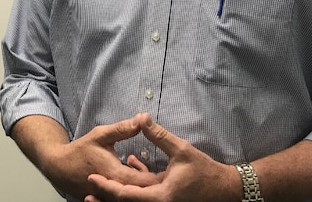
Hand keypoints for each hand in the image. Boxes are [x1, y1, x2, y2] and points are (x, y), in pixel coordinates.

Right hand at [37, 117, 161, 198]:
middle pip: (143, 191)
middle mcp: (114, 189)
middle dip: (158, 185)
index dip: (162, 178)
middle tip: (173, 178)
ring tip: (161, 182)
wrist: (59, 168)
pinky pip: (124, 198)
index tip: (175, 172)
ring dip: (146, 190)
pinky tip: (142, 183)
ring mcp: (109, 197)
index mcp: (116, 174)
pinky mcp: (106, 198)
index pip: (145, 180)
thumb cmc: (80, 150)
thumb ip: (123, 129)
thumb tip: (142, 120)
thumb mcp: (101, 134)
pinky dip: (134, 191)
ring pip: (134, 197)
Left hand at [85, 113, 240, 201]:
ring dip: (118, 192)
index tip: (91, 179)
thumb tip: (142, 117)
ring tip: (99, 183)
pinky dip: (135, 185)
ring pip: (134, 200)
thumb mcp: (182, 150)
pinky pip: (145, 196)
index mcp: (160, 196)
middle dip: (106, 196)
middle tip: (86, 191)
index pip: (126, 195)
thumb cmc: (205, 171)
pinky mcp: (166, 201)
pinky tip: (132, 162)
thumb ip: (159, 135)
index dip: (106, 187)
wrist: (225, 190)